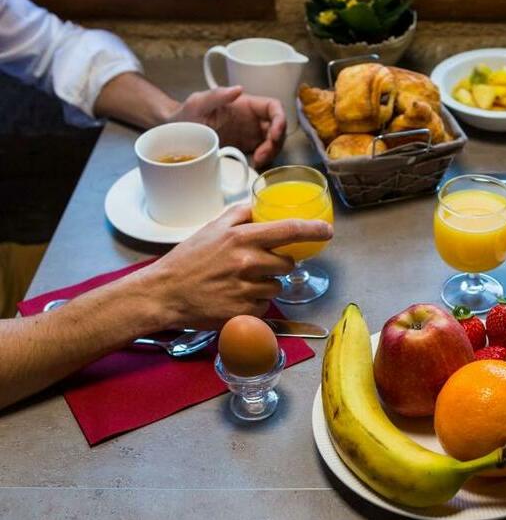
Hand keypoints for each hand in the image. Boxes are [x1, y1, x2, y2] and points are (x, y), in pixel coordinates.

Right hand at [142, 205, 331, 328]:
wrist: (164, 293)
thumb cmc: (188, 260)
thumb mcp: (212, 227)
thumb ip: (240, 215)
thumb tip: (262, 206)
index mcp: (242, 238)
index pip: (289, 230)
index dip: (313, 230)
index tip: (327, 231)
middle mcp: (248, 263)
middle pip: (287, 264)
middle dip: (278, 264)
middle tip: (255, 265)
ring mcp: (247, 290)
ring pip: (276, 287)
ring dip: (265, 285)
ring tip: (239, 282)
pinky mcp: (244, 313)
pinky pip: (264, 306)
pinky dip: (254, 303)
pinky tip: (234, 298)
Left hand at [168, 86, 286, 166]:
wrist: (176, 134)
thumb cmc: (186, 115)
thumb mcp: (198, 103)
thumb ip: (217, 95)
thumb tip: (239, 89)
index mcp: (246, 104)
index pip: (273, 107)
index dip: (280, 119)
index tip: (274, 134)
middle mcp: (252, 118)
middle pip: (277, 128)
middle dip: (275, 142)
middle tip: (263, 154)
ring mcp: (250, 134)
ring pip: (273, 142)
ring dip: (271, 152)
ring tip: (257, 160)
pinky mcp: (246, 148)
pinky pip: (263, 153)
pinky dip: (263, 160)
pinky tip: (253, 164)